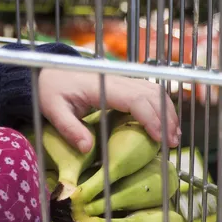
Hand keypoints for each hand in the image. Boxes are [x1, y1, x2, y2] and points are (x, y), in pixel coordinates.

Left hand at [38, 70, 180, 153]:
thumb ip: (69, 128)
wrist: (49, 72)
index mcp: (102, 85)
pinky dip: (161, 105)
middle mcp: (117, 79)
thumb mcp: (53, 110)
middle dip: (166, 118)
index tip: (160, 139)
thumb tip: (87, 148)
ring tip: (172, 136)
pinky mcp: (123, 83)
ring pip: (154, 90)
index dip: (151, 119)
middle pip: (152, 94)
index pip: (136, 100)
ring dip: (167, 111)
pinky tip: (163, 123)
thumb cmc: (51, 91)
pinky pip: (148, 91)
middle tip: (172, 144)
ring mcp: (122, 79)